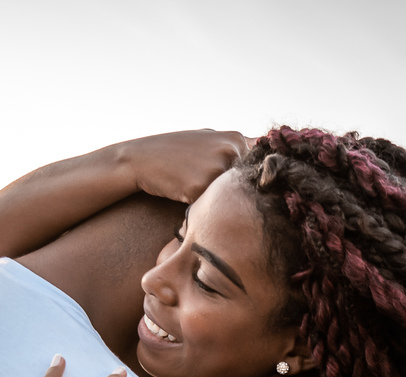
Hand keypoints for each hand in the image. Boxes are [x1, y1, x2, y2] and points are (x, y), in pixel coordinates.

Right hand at [119, 129, 252, 203]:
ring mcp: (216, 169)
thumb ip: (235, 148)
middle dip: (233, 195)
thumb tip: (265, 154)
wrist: (140, 159)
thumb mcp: (209, 140)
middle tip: (205, 189)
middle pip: (245, 187)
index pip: (259, 169)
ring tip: (192, 189)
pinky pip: (209, 208)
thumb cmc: (176, 152)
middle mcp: (230, 151)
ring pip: (228, 199)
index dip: (246, 183)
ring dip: (217, 203)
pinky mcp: (199, 188)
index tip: (229, 185)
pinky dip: (201, 209)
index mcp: (236, 139)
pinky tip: (184, 194)